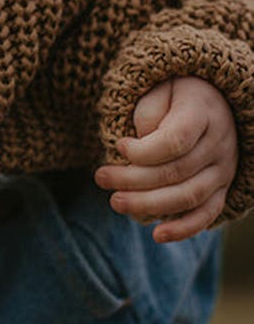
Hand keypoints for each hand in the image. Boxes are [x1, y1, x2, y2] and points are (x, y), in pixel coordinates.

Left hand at [94, 76, 237, 242]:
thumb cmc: (175, 94)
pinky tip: (157, 235)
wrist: (212, 101)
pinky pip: (207, 214)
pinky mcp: (221, 188)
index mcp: (202, 113)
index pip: (175, 140)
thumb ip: (148, 112)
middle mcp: (218, 143)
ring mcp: (223, 169)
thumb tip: (138, 148)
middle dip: (133, 179)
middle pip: (176, 171)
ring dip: (148, 204)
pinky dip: (183, 228)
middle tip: (100, 177)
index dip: (144, 149)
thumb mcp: (159, 88)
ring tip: (115, 202)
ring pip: (188, 196)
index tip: (119, 145)